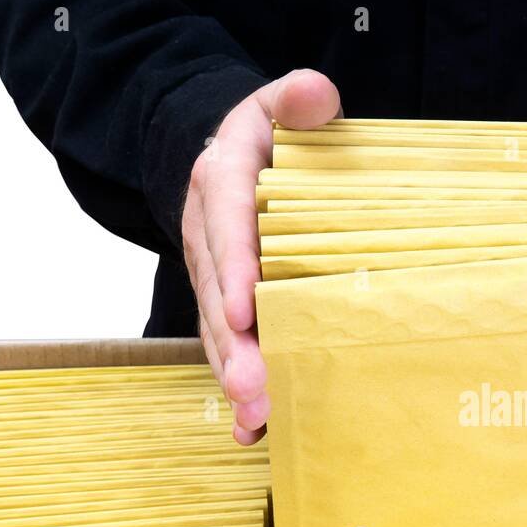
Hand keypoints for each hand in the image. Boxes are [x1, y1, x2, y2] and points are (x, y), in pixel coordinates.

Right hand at [182, 69, 340, 444]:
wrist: (226, 159)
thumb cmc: (266, 139)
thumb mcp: (276, 106)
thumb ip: (297, 100)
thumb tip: (317, 92)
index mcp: (222, 184)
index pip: (226, 226)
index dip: (234, 268)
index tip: (246, 309)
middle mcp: (209, 238)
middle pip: (219, 296)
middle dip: (235, 347)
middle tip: (254, 389)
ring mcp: (214, 278)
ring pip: (220, 333)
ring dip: (236, 377)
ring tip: (256, 419)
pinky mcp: (227, 307)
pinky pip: (228, 348)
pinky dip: (238, 388)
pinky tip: (254, 433)